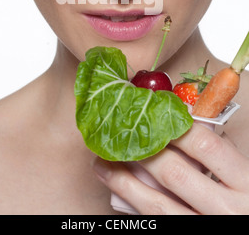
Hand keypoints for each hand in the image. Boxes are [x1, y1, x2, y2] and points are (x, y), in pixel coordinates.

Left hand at [93, 123, 248, 213]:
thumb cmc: (246, 203)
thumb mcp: (245, 177)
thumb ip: (222, 154)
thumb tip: (186, 121)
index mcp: (246, 184)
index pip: (206, 147)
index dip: (177, 128)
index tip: (155, 113)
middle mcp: (225, 210)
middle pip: (174, 173)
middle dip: (142, 150)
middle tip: (119, 132)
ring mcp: (202, 227)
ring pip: (156, 203)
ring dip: (122, 179)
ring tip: (101, 160)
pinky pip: (154, 220)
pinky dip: (130, 202)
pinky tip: (115, 187)